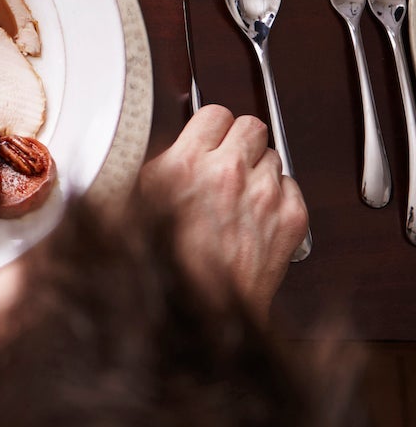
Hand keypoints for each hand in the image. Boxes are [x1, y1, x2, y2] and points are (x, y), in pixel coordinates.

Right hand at [137, 105, 306, 314]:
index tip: (208, 137)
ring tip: (241, 191)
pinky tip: (259, 211)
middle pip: (251, 125)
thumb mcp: (134, 212)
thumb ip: (151, 175)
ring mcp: (264, 194)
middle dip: (240, 140)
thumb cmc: (170, 269)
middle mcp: (229, 173)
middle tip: (228, 158)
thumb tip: (155, 155)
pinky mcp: (291, 217)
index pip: (214, 114)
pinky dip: (280, 194)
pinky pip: (293, 184)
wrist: (208, 312)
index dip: (210, 126)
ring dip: (259, 168)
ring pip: (273, 154)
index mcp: (185, 166)